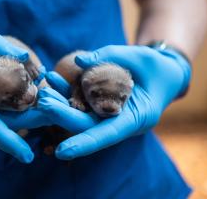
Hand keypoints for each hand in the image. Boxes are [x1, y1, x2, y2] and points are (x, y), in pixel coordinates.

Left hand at [40, 45, 190, 159]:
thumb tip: (78, 60)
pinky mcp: (101, 105)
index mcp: (137, 118)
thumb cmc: (156, 65)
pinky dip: (66, 92)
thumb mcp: (139, 55)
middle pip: (87, 125)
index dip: (85, 143)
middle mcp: (120, 121)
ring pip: (80, 115)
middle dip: (63, 116)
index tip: (62, 151)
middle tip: (43, 103)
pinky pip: (81, 102)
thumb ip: (110, 56)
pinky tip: (52, 79)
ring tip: (43, 92)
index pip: (108, 135)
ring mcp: (109, 115)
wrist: (164, 71)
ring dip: (60, 106)